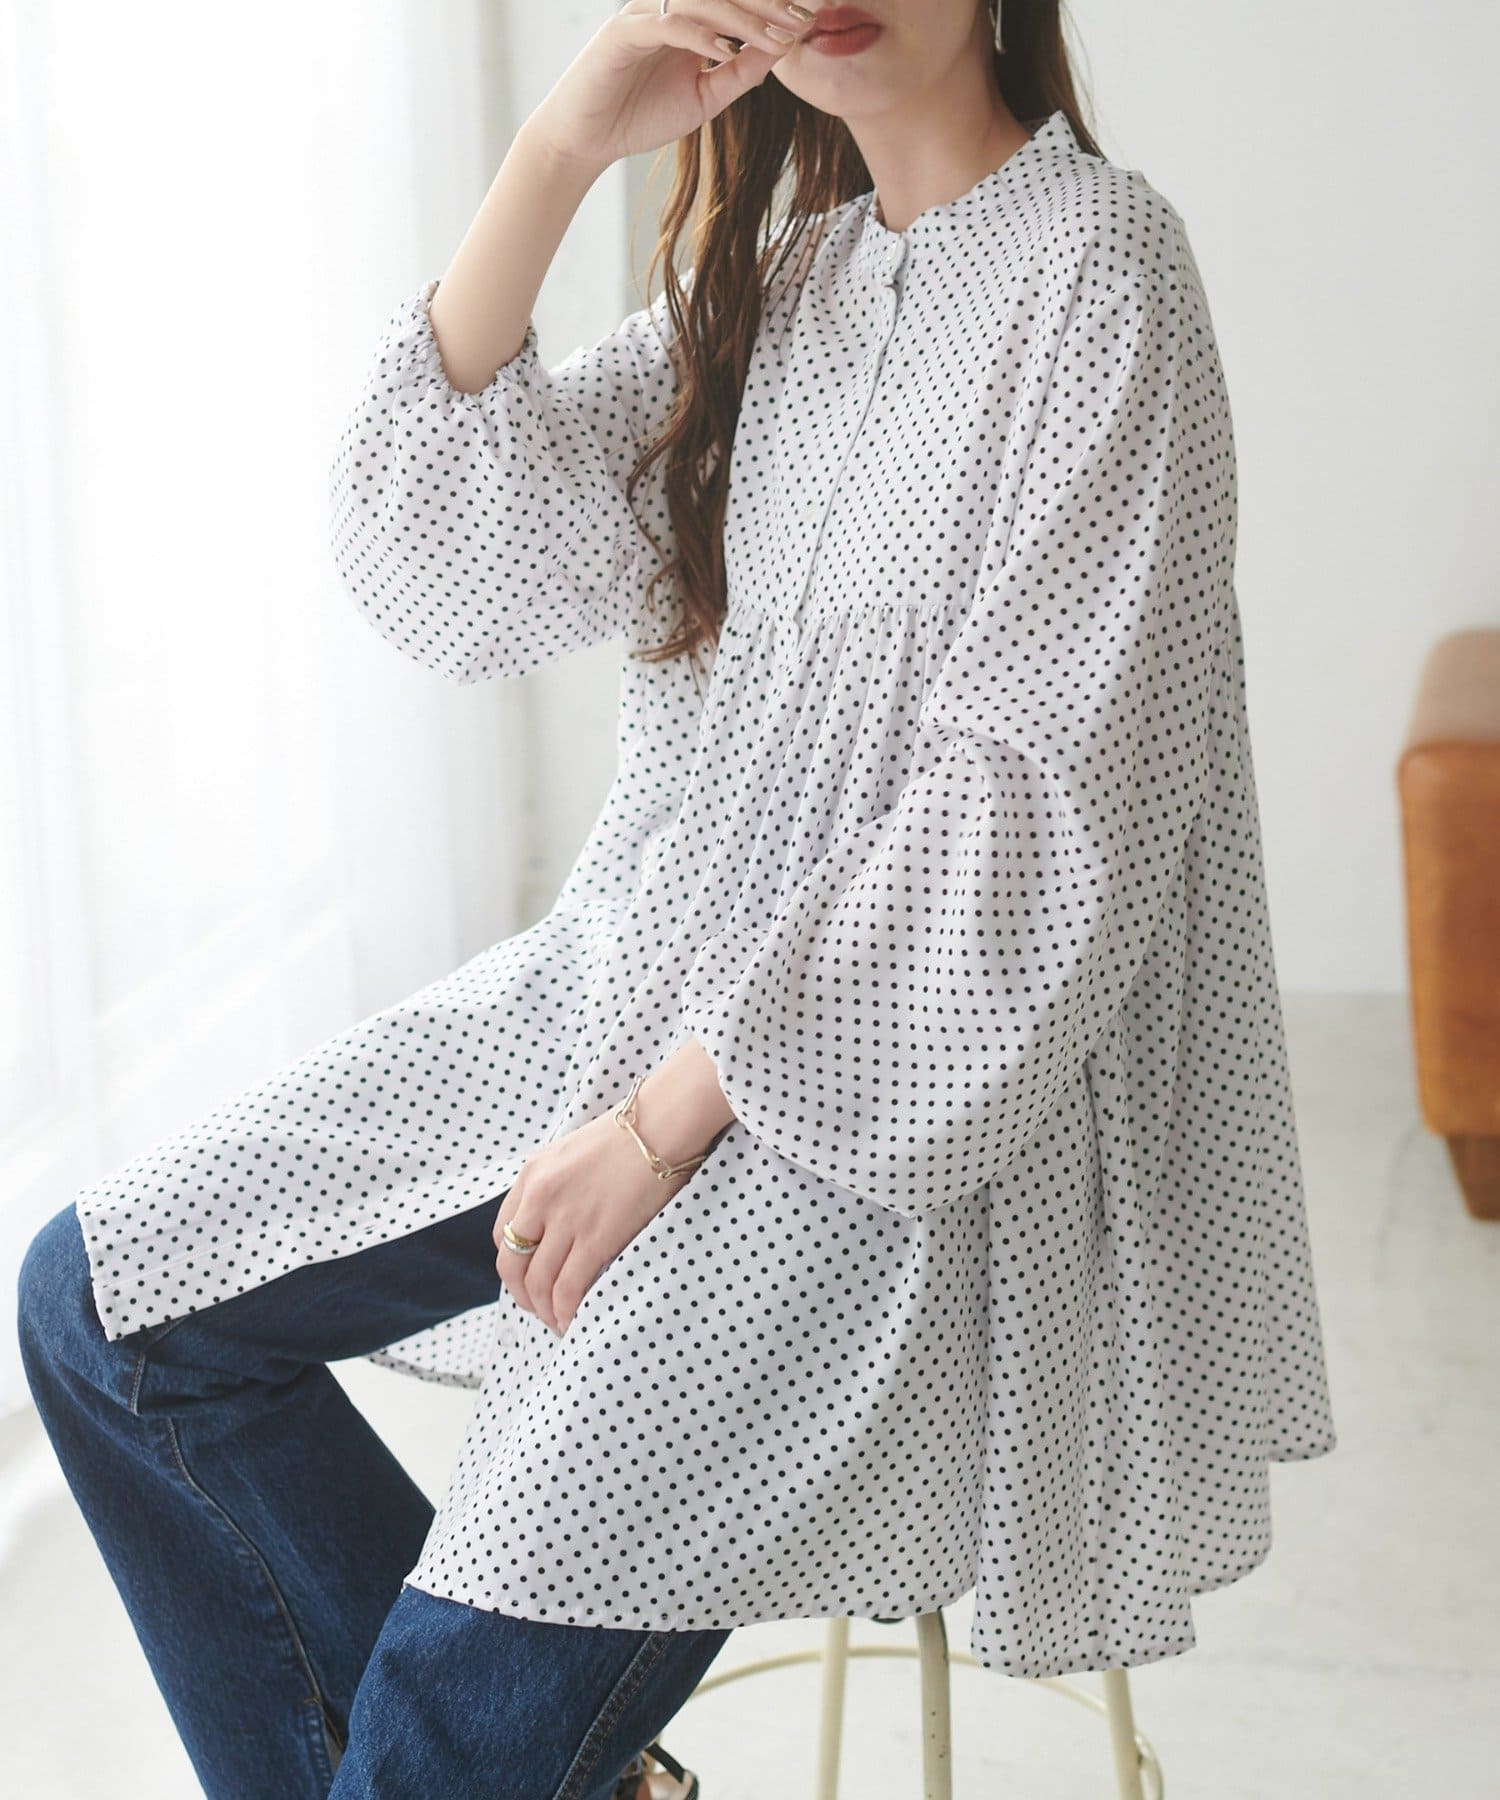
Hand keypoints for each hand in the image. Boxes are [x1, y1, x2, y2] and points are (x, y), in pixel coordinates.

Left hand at [493, 1039, 735, 1333]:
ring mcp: (567, 1218)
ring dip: (544, 1310)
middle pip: (512, 1263)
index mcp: (533, 1174)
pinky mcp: (596, 1237)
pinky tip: (573, 1320)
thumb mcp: (575, 1151)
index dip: (514, 1263)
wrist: (664, 1122)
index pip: (502, 1232)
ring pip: (538, 1282)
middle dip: (521, 1295)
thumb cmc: (634, 1133)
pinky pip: (568, 1288)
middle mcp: (540, 1197)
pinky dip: (565, 1312)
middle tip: (538, 1309)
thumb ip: (558, 1184)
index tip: (530, 1277)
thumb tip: (561, 1221)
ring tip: (558, 1321)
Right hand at [523, 1, 817, 176]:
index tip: (808, 19)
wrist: (588, 140)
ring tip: (775, 35)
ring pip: (700, 1)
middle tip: (802, 17)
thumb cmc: (640, 115)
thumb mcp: (705, 97)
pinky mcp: (622, 33)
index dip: (770, 6)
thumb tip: (779, 51)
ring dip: (741, 17)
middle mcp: (666, 7)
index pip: (733, 2)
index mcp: (687, 17)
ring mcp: (644, 15)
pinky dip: (699, 33)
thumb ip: (739, 73)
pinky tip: (725, 48)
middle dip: (766, 3)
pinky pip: (667, 24)